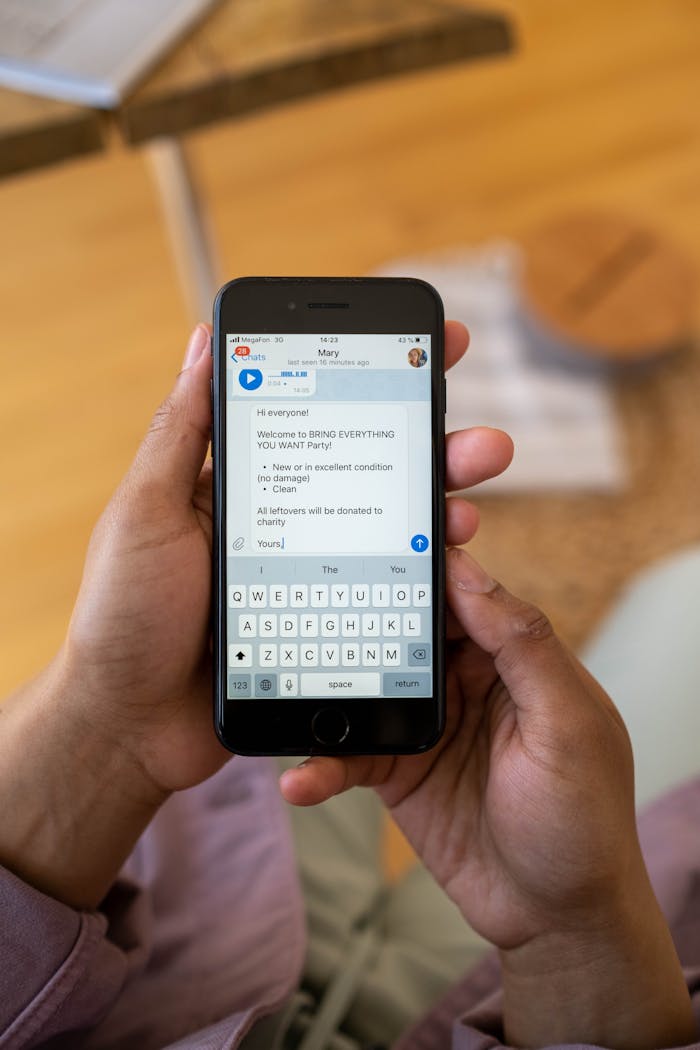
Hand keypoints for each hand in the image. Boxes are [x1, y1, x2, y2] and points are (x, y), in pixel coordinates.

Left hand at [0, 321, 511, 908]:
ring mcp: (308, 571)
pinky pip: (383, 591)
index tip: (432, 346)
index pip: (318, 414)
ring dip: (438, 510)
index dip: (376, 378)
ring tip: (470, 507)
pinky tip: (448, 568)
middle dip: (433, 449)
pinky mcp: (324, 621)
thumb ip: (180, 431)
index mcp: (243, 482)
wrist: (131, 725)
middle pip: (371, 471)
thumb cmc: (126, 613)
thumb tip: (205, 341)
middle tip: (484, 442)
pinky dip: (420, 575)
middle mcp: (284, 519)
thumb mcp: (146, 510)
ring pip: (388, 529)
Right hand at [281, 552, 694, 1046]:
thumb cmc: (582, 818)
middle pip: (402, 633)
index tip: (377, 540)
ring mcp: (426, 727)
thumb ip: (525, 647)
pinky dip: (321, 765)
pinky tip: (298, 779)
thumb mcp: (568, 725)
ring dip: (325, 690)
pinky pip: (350, 757)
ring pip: (365, 688)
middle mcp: (465, 685)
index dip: (425, 566)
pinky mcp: (398, 773)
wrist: (556, 917)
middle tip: (308, 603)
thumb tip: (471, 576)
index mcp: (514, 660)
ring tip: (282, 683)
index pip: (463, 596)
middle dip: (357, 617)